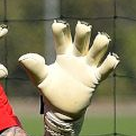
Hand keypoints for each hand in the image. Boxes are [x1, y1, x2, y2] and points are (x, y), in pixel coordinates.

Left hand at [18, 20, 118, 135]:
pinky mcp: (94, 79)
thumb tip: (23, 58)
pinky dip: (109, 64)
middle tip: (82, 26)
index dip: (61, 32)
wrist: (61, 110)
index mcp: (63, 55)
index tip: (57, 25)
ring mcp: (87, 68)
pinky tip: (112, 59)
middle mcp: (77, 58)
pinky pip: (104, 70)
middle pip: (82, 42)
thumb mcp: (40, 79)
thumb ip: (34, 68)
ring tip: (102, 38)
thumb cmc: (51, 90)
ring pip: (96, 52)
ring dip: (100, 45)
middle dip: (83, 34)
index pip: (63, 40)